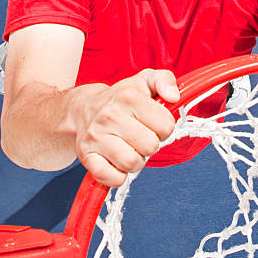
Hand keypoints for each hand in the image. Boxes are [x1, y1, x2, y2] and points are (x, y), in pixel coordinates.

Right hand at [72, 69, 179, 186]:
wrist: (83, 108)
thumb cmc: (120, 98)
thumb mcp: (145, 81)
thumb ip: (164, 80)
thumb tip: (174, 96)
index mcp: (129, 96)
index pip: (166, 126)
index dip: (165, 127)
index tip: (154, 123)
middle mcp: (110, 115)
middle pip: (150, 146)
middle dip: (151, 145)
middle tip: (142, 137)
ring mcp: (96, 136)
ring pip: (132, 163)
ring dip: (136, 161)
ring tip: (130, 149)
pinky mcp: (86, 155)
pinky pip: (110, 177)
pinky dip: (118, 176)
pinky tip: (117, 163)